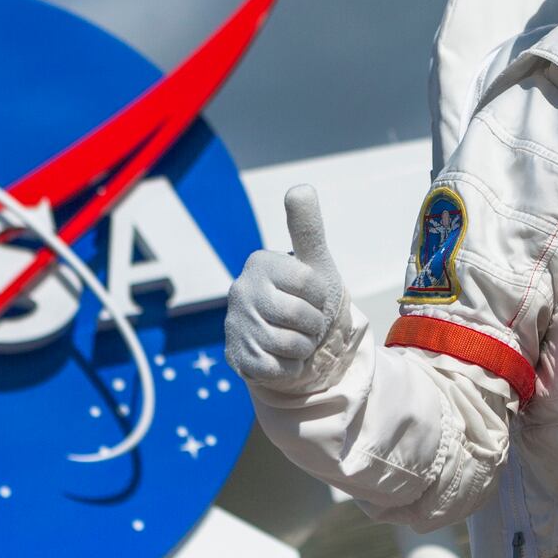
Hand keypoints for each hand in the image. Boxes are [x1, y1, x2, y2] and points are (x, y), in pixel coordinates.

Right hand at [225, 185, 345, 388]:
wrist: (292, 342)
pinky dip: (292, 367)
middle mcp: (241, 291)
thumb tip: (301, 188)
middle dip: (315, 325)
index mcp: (260, 263)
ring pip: (292, 345)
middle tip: (306, 322)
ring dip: (305, 347)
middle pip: (302, 317)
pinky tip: (284, 357)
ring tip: (297, 339)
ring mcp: (235, 325)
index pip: (310, 284)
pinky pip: (280, 369)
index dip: (322, 296)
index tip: (314, 297)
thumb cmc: (306, 298)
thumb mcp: (314, 262)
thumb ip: (307, 227)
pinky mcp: (236, 358)